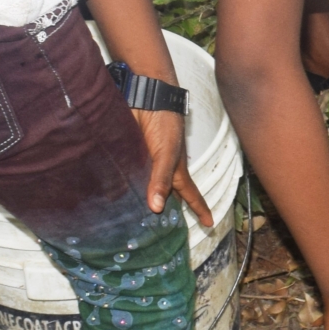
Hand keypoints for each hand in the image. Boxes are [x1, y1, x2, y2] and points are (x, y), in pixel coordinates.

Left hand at [130, 108, 214, 226]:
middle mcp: (162, 170)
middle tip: (167, 231)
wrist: (146, 98)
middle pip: (169, 195)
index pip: (190, 195)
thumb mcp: (166, 154)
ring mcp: (146, 163)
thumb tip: (157, 208)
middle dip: (170, 211)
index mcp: (176, 171)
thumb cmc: (165, 124)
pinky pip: (131, 176)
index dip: (200, 209)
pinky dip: (127, 186)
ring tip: (139, 219)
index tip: (210, 224)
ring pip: (148, 187)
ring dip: (146, 200)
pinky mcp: (130, 157)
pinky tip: (118, 195)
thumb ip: (161, 179)